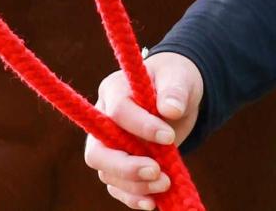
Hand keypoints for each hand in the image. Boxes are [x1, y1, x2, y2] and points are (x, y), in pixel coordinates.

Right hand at [83, 51, 202, 207]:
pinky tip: (154, 202)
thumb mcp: (178, 78)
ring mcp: (108, 147)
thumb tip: (171, 109)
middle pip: (98, 152)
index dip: (141, 127)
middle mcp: (103, 121)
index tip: (169, 137)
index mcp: (114, 91)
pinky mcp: (118, 166)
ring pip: (107, 174)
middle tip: (157, 172)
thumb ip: (174, 90)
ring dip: (135, 185)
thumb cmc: (172, 81)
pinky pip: (118, 187)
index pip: (119, 112)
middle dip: (126, 167)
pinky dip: (134, 197)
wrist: (174, 97)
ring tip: (166, 184)